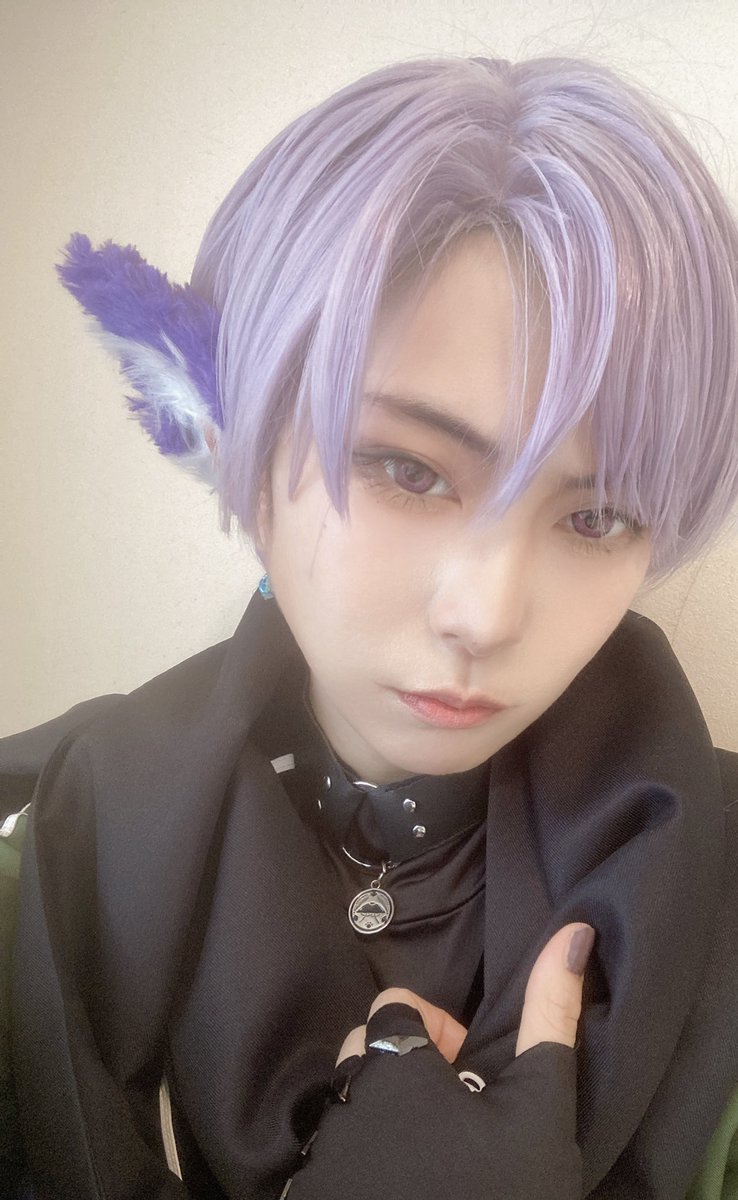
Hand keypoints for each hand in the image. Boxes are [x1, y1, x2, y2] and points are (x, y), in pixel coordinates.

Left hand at [285, 923, 593, 1199]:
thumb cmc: (502, 1192)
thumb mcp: (538, 1107)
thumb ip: (549, 1015)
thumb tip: (573, 932)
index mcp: (392, 1068)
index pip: (395, 1008)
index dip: (436, 1031)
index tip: (468, 1073)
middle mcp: (343, 1102)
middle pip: (364, 1054)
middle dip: (404, 1072)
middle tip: (453, 1119)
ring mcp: (320, 1157)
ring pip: (346, 1105)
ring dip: (381, 1118)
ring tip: (431, 1158)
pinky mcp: (308, 1198)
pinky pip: (326, 1159)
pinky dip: (357, 1164)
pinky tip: (402, 1188)